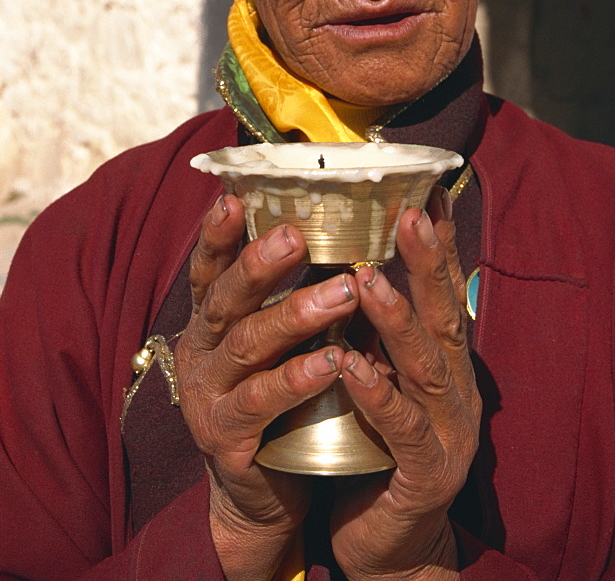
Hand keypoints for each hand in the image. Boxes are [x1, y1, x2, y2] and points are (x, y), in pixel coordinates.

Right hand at [174, 194, 358, 580]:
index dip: (217, 234)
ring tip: (341, 293)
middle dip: (259, 264)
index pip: (209, 268)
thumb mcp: (275, 339)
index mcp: (212, 320)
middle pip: (224, 299)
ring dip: (294, 316)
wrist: (262, 489)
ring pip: (248, 344)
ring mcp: (209, 393)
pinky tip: (332, 363)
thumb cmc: (278, 395)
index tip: (232, 196)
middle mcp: (202, 350)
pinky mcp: (227, 435)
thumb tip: (335, 227)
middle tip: (296, 236)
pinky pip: (263, 402)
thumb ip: (292, 292)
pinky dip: (298, 379)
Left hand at [331, 186, 480, 580]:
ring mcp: (448, 431)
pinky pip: (402, 429)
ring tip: (366, 278)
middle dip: (427, 262)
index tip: (424, 191)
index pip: (443, 291)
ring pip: (426, 366)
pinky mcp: (427, 473)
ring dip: (397, 319)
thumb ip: (376, 332)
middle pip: (445, 315)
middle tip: (409, 212)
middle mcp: (455, 388)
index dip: (437, 242)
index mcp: (444, 362)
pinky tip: (350, 367)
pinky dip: (376, 394)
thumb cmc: (378, 446)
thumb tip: (352, 263)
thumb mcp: (382, 377)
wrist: (392, 540)